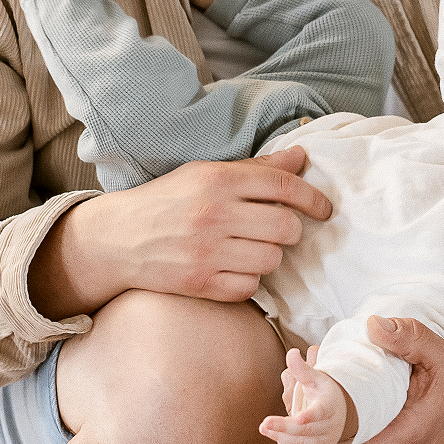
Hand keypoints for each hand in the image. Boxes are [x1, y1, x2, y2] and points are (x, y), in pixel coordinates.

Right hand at [28, 144, 331, 318]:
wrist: (119, 237)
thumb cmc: (169, 200)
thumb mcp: (207, 173)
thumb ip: (256, 168)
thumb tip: (301, 157)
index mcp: (218, 179)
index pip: (283, 187)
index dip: (314, 198)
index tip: (324, 209)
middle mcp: (214, 213)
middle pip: (285, 227)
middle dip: (291, 230)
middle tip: (279, 229)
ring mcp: (207, 251)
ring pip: (272, 259)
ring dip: (270, 255)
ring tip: (251, 248)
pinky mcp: (200, 283)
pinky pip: (250, 286)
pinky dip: (249, 279)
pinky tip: (234, 267)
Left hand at [259, 348, 356, 443]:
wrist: (339, 413)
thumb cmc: (324, 393)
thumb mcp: (315, 378)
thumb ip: (302, 368)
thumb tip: (291, 353)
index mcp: (330, 405)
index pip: (321, 412)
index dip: (310, 416)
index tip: (298, 418)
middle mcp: (329, 425)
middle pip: (306, 430)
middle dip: (284, 427)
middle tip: (265, 423)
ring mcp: (324, 439)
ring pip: (302, 443)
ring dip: (281, 436)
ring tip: (264, 427)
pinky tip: (274, 436)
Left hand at [321, 316, 443, 443]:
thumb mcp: (439, 357)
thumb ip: (411, 338)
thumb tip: (374, 325)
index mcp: (405, 439)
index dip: (319, 420)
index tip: (310, 387)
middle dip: (313, 417)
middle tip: (305, 379)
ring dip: (318, 426)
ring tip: (310, 389)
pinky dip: (330, 434)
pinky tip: (325, 406)